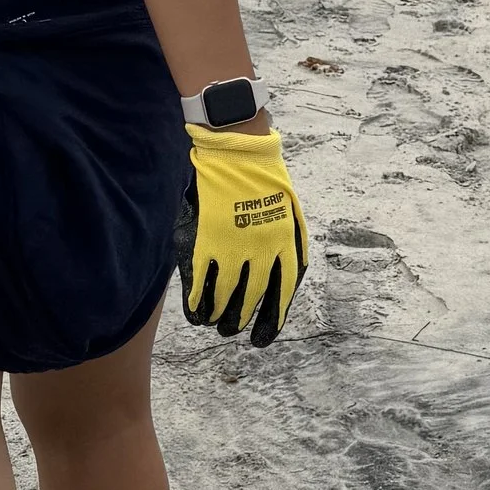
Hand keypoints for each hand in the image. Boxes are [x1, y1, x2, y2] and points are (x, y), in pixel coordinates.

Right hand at [176, 122, 308, 343]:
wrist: (240, 151)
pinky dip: (198, 299)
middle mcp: (263, 251)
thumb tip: (293, 270)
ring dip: (219, 314)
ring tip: (214, 324)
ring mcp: (234, 247)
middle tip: (232, 332)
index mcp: (286, 244)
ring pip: (226, 294)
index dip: (272, 319)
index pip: (283, 292)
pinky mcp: (208, 239)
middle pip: (253, 298)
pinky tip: (196, 311)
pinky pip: (202, 280)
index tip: (262, 338)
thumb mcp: (291, 213)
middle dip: (241, 319)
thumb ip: (292, 244)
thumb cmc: (267, 179)